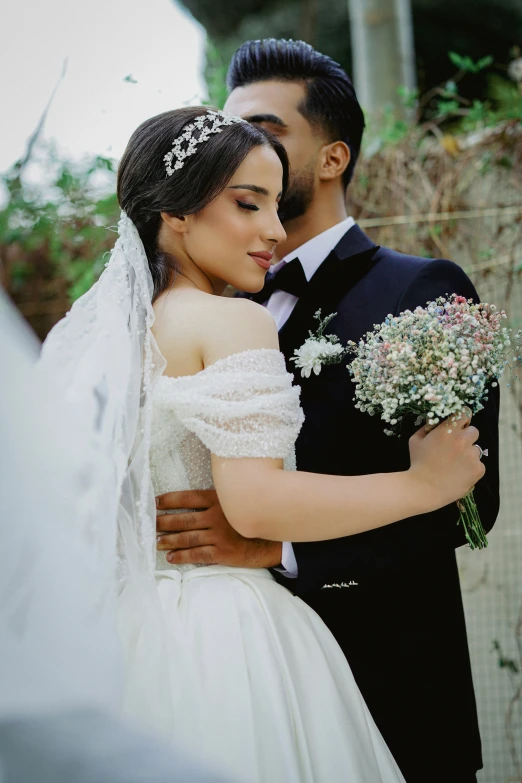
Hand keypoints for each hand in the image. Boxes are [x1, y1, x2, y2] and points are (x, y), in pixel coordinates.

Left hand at [156, 489, 282, 567]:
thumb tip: (202, 497)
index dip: (170, 500)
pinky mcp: (222, 552)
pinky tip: (171, 557)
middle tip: (150, 525)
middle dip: (164, 522)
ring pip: (187, 537)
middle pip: (183, 519)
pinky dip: (182, 556)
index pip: (188, 497)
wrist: (277, 539)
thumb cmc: (257, 516)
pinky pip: (197, 554)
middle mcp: (216, 516)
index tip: (155, 502)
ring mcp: (219, 535)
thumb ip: (223, 497)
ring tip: (156, 542)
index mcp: (220, 499)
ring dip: (169, 540)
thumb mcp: (240, 500)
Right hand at [408, 412, 484, 508]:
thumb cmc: (417, 464)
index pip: (464, 414)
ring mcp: (471, 455)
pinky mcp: (478, 469)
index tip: (459, 425)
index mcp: (447, 430)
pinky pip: (478, 464)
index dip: (461, 420)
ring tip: (455, 465)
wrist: (423, 489)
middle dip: (466, 437)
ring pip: (476, 449)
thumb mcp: (415, 440)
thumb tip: (436, 422)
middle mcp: (462, 440)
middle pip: (474, 431)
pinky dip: (471, 468)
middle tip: (456, 448)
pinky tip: (459, 473)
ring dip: (468, 454)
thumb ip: (427, 428)